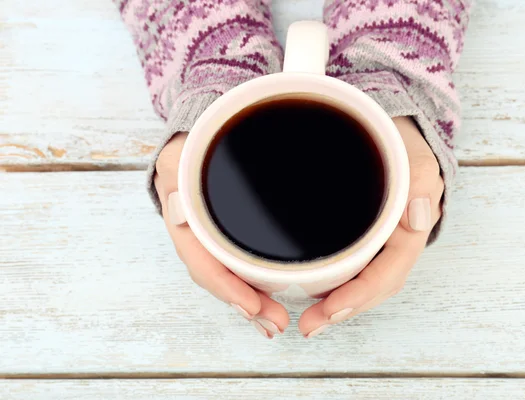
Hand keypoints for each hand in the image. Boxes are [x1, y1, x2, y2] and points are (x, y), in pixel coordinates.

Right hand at [154, 132, 289, 338]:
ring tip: (274, 322)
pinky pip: (239, 265)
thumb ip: (175, 169)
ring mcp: (213, 238)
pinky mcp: (230, 236)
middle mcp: (197, 236)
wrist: (196, 142)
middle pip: (220, 279)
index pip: (203, 264)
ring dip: (251, 303)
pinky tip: (267, 300)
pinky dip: (252, 285)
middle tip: (275, 324)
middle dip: (245, 305)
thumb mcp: (177, 153)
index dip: (226, 288)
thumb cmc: (191, 145)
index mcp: (182, 221)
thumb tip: (179, 207)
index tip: (252, 308)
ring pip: (230, 278)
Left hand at [298, 116, 443, 337]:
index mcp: (407, 230)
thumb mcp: (415, 152)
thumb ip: (422, 176)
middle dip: (343, 310)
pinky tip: (312, 289)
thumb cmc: (399, 143)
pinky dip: (333, 283)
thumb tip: (417, 216)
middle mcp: (392, 243)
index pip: (388, 273)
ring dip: (336, 304)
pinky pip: (350, 267)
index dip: (361, 295)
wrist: (385, 132)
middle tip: (308, 327)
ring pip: (360, 282)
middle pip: (373, 288)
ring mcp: (375, 242)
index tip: (329, 311)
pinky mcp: (357, 237)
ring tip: (307, 321)